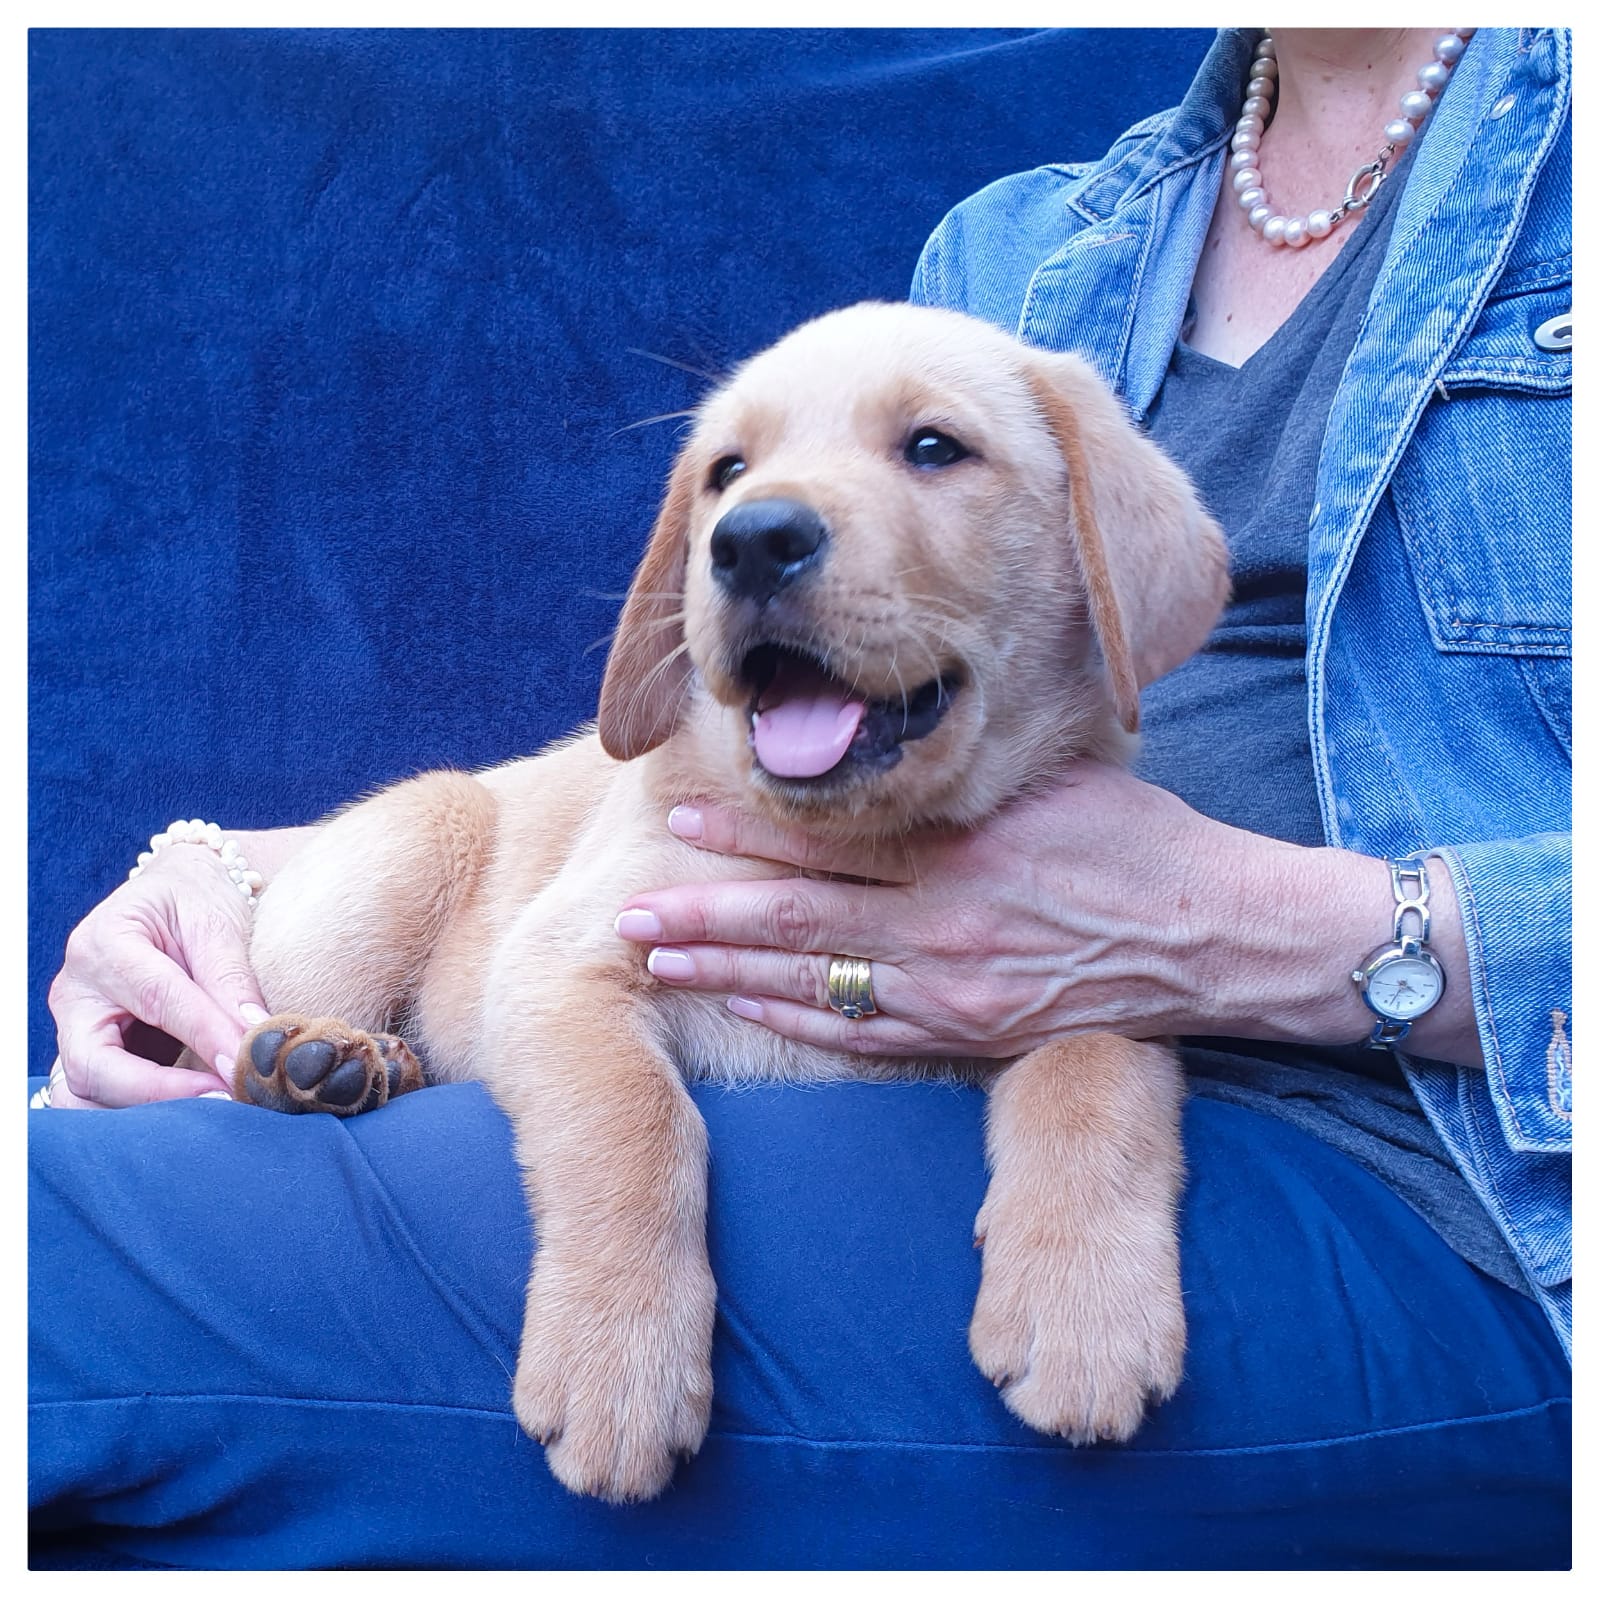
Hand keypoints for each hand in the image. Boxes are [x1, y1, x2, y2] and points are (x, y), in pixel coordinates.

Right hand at [46, 843, 267, 1106]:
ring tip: (210, 1106)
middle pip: (95, 1066)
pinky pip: (98, 1095)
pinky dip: (140, 1110)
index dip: (204, 1038)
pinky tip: (191, 1106)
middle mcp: (75, 992)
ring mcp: (75, 1026)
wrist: (179, 889)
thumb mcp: (218, 923)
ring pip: (84, 1093)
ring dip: (143, 1111)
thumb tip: (254, 1038)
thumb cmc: (196, 898)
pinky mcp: (90, 1050)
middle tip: (224, 1099)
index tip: (244, 1066)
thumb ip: (231, 980)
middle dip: (158, 1093)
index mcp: (104, 945)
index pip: (157, 1001)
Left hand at [613, 760, 1481, 1064]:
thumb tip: (884, 758)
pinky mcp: (970, 1034)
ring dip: (730, 974)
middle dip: (705, 917)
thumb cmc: (1141, 842)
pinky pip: (864, 1034)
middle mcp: (947, 927)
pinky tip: (744, 1011)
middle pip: (798, 923)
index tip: (681, 820)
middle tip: (629, 910)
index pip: (830, 844)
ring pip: (814, 984)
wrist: (1218, 940)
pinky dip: (798, 1020)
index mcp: (963, 852)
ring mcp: (955, 992)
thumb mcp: (1055, 781)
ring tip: (659, 961)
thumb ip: (962, 781)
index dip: (747, 837)